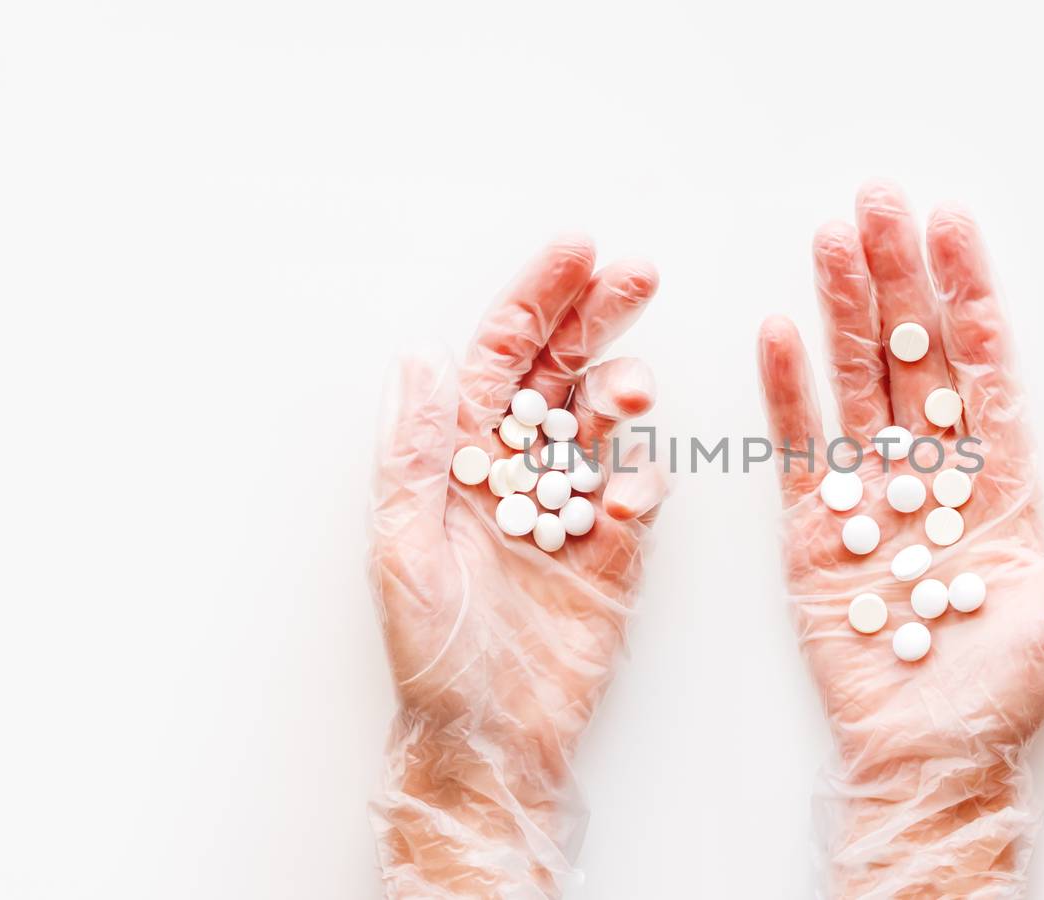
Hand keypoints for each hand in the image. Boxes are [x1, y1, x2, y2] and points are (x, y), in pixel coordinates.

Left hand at [370, 238, 666, 897]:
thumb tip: (420, 356)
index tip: (576, 252)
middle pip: (562, 370)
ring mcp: (570, 506)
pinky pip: (638, 496)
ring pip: (605, 424)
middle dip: (599, 316)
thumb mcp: (404, 542)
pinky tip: (626, 498)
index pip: (503, 357)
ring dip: (620, 395)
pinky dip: (640, 485)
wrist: (489, 736)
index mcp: (461, 457)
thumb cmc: (432, 648)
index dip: (538, 300)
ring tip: (629, 391)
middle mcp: (518, 470)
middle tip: (638, 274)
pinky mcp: (615, 552)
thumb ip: (416, 449)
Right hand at [758, 182, 1043, 897]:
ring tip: (832, 241)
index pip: (981, 365)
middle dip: (897, 278)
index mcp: (995, 477)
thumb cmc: (1009, 683)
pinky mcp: (814, 530)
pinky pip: (800, 447)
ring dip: (842, 311)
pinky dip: (789, 392)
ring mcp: (868, 496)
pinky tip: (785, 330)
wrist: (930, 753)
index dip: (968, 294)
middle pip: (910, 356)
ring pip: (855, 384)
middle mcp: (930, 473)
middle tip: (880, 201)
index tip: (954, 226)